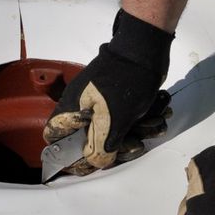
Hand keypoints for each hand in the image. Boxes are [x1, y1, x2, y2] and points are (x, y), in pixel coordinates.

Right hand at [43, 10, 172, 173]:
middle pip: (91, 142)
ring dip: (138, 132)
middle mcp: (82, 109)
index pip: (55, 137)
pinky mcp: (118, 101)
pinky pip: (127, 120)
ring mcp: (101, 104)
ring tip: (155, 122)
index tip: (90, 164)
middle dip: (117, 146)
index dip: (69, 155)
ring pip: (113, 132)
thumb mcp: (111, 118)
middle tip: (136, 143)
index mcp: (72, 110)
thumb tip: (96, 162)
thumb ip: (100, 145)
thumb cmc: (124, 82)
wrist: (145, 50)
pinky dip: (144, 120)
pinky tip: (159, 114)